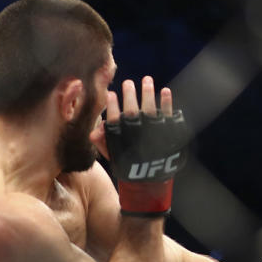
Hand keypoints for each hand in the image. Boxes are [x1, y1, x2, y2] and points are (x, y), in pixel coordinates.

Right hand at [101, 77, 189, 216]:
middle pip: (133, 110)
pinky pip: (168, 116)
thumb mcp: (113, 155)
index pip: (115, 119)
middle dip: (130, 95)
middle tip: (128, 83)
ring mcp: (153, 133)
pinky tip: (166, 90)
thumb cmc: (128, 164)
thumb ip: (103, 143)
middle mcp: (137, 134)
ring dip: (148, 93)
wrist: (148, 182)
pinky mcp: (167, 134)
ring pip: (150, 109)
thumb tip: (93, 132)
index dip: (113, 105)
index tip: (111, 94)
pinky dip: (167, 103)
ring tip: (147, 80)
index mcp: (122, 138)